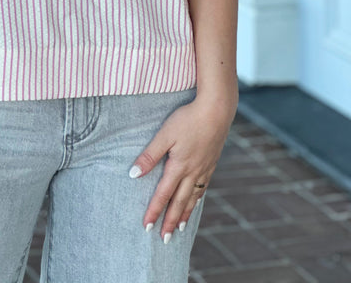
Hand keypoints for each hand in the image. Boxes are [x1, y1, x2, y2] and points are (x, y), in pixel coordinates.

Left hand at [129, 93, 236, 240]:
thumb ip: (150, 155)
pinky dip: (197, 200)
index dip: (154, 211)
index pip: (163, 194)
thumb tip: (134, 174)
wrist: (217, 110)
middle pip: (179, 202)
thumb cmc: (188, 119)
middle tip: (164, 239)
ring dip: (184, 214)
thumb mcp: (165, 134)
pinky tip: (194, 202)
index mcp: (179, 166)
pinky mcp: (211, 163)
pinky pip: (203, 187)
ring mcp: (204, 169)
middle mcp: (192, 172)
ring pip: (193, 198)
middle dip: (170, 221)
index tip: (146, 226)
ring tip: (179, 228)